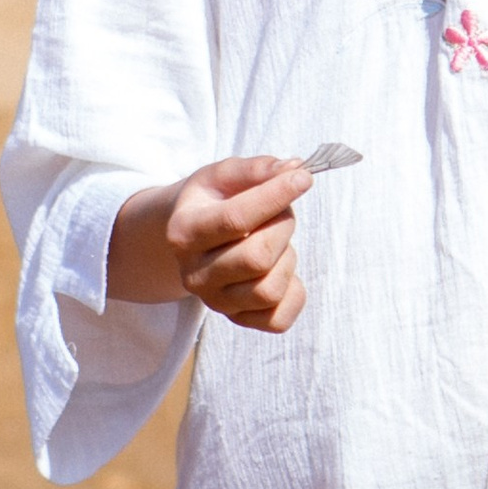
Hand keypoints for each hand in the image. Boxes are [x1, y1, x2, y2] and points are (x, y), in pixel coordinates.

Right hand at [108, 156, 312, 331]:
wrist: (192, 237)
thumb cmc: (212, 201)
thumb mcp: (224, 175)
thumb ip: (256, 169)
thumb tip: (293, 169)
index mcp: (184, 232)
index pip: (236, 220)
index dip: (276, 196)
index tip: (303, 178)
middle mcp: (194, 274)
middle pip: (258, 257)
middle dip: (283, 226)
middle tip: (282, 211)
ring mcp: (215, 302)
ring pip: (270, 290)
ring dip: (287, 258)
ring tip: (275, 240)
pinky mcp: (238, 319)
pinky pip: (279, 319)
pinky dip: (294, 292)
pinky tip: (281, 269)